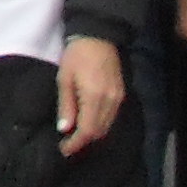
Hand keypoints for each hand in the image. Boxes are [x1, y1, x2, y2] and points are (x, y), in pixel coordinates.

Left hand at [56, 36, 126, 157]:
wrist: (98, 36)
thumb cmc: (77, 56)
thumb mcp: (64, 78)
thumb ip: (66, 105)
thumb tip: (65, 129)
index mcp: (94, 97)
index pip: (88, 130)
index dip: (76, 143)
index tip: (64, 150)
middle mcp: (110, 101)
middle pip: (99, 132)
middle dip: (83, 141)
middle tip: (68, 145)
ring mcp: (118, 98)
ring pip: (107, 127)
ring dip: (92, 135)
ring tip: (76, 137)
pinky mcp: (121, 95)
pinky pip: (112, 118)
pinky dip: (100, 125)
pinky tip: (89, 124)